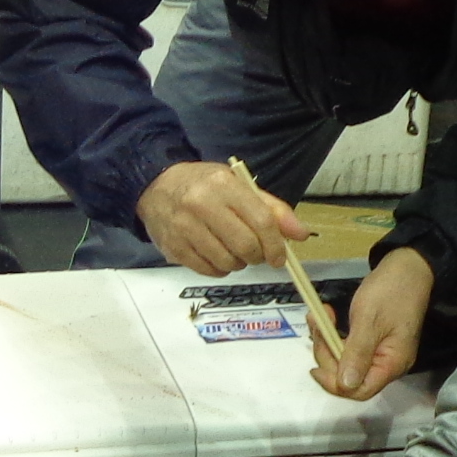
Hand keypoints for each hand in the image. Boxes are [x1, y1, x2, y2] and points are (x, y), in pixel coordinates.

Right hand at [135, 160, 307, 276]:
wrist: (155, 187)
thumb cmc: (203, 186)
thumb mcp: (238, 186)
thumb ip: (271, 209)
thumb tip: (301, 234)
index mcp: (223, 185)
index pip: (261, 220)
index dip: (276, 244)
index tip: (280, 257)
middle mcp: (201, 205)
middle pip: (245, 246)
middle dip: (257, 256)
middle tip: (256, 252)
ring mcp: (184, 228)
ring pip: (227, 262)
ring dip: (238, 263)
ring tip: (232, 249)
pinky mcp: (174, 248)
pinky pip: (209, 271)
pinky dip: (219, 268)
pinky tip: (216, 254)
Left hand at [319, 246, 430, 399]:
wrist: (408, 267)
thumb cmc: (391, 291)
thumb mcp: (369, 320)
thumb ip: (357, 354)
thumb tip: (346, 385)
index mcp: (392, 364)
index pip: (360, 390)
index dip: (335, 383)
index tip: (314, 366)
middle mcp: (388, 365)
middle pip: (350, 378)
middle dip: (327, 355)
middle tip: (317, 327)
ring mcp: (382, 353)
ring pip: (346, 361)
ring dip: (327, 342)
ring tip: (319, 317)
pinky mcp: (375, 341)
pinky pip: (350, 348)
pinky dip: (335, 335)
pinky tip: (327, 318)